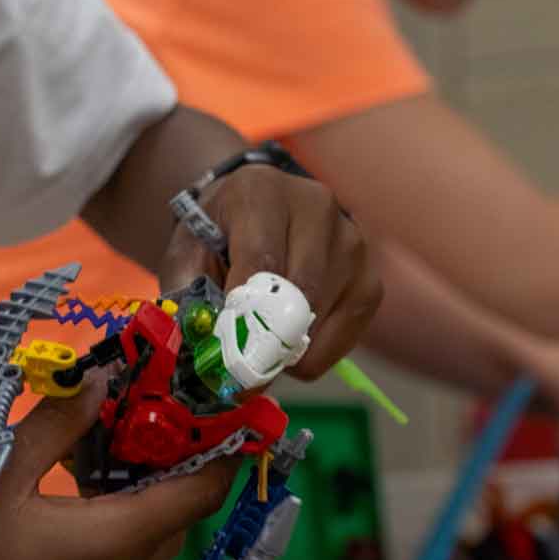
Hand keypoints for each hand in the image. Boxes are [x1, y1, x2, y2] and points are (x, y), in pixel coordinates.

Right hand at [0, 388, 239, 559]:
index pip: (199, 495)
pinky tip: (76, 490)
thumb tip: (101, 379)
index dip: (219, 448)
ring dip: (143, 494)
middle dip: (175, 462)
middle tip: (150, 406)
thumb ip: (56, 423)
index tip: (214, 403)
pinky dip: (119, 524)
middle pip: (177, 517)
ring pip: (149, 542)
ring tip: (110, 440)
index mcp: (113, 545)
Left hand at [169, 164, 379, 378]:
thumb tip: (203, 346)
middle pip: (300, 289)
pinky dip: (314, 353)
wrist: (254, 214)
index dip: (245, 313)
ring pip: (322, 316)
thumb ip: (189, 293)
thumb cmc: (217, 237)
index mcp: (263, 190)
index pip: (262, 259)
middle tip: (241, 369)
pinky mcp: (370, 280)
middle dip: (268, 338)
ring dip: (289, 346)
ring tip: (262, 343)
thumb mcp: (187, 253)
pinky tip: (290, 341)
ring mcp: (352, 242)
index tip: (228, 354)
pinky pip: (345, 336)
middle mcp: (317, 206)